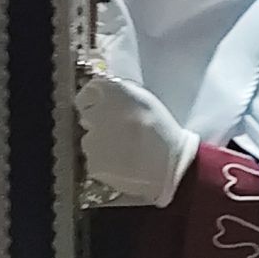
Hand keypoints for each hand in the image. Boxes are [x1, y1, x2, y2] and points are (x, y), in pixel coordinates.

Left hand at [77, 73, 198, 207]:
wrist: (171, 165)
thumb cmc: (162, 131)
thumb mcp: (144, 100)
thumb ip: (119, 94)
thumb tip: (99, 98)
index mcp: (113, 92)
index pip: (87, 94)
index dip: (94, 103)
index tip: (103, 110)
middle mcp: (98, 112)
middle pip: (87, 117)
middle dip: (98, 123)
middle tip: (121, 132)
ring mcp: (92, 140)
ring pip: (90, 140)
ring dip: (101, 144)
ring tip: (127, 150)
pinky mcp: (93, 163)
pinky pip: (94, 161)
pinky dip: (105, 163)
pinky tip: (124, 163)